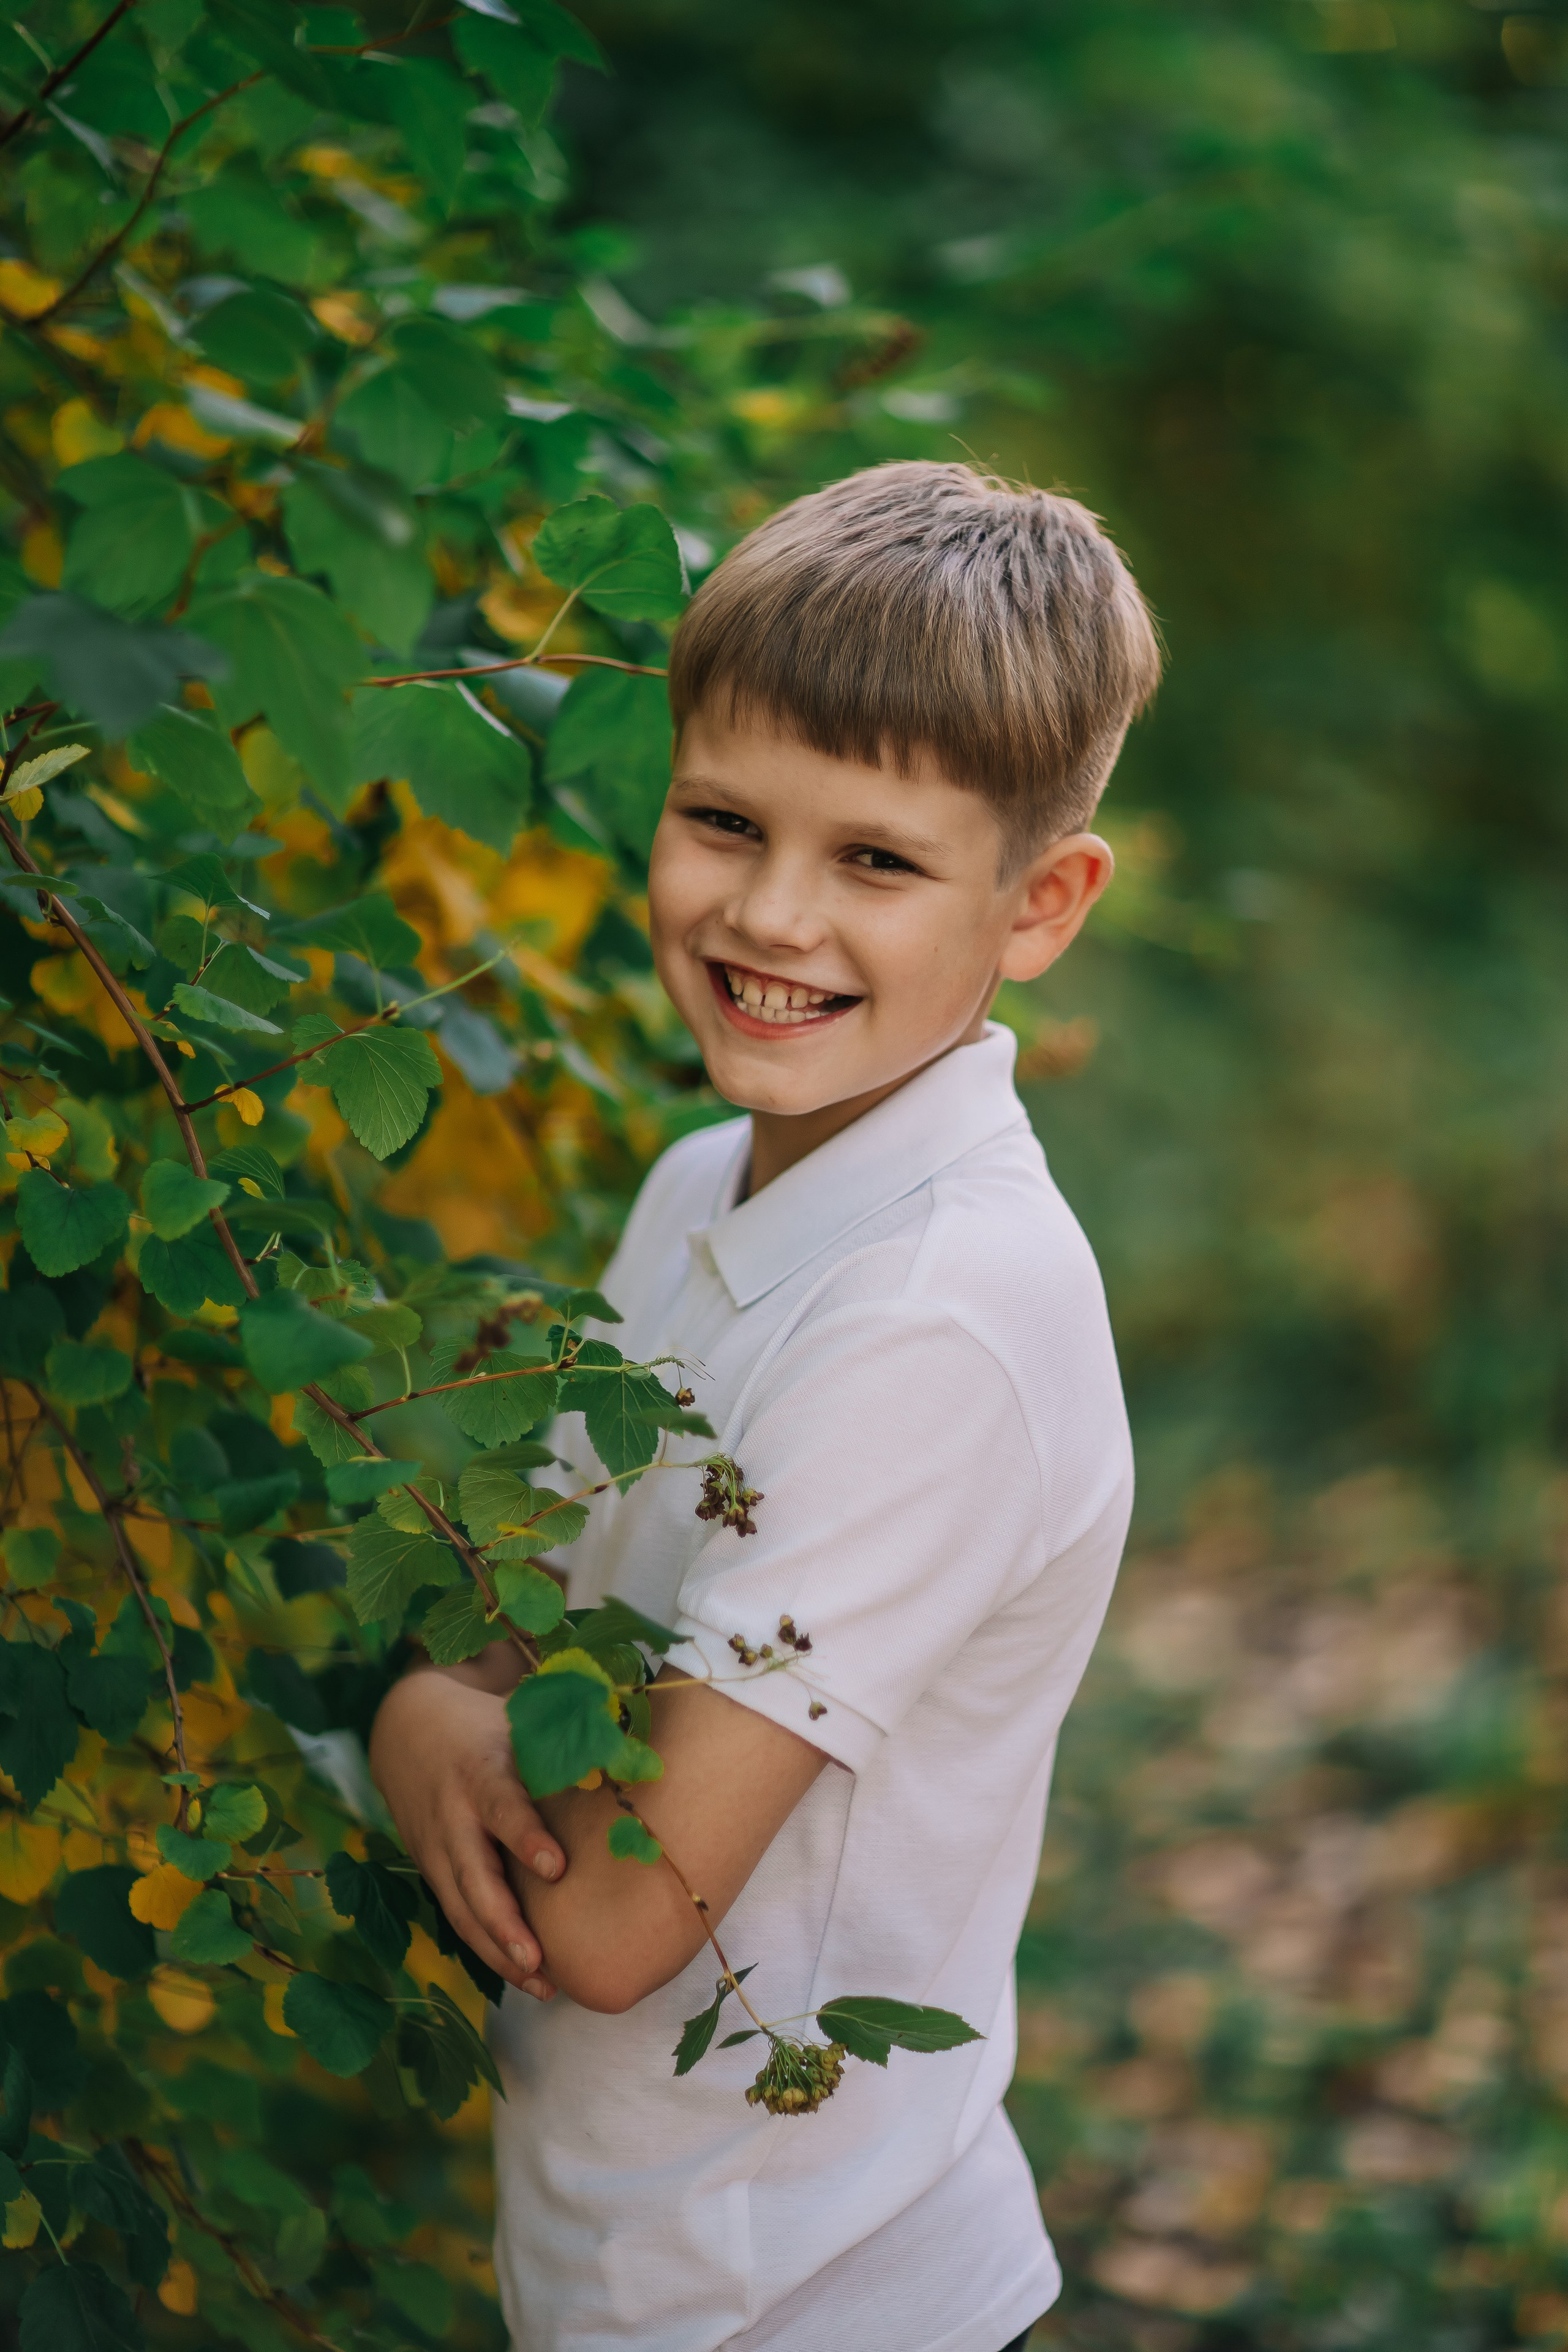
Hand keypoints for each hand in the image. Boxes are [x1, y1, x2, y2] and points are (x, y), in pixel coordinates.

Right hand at [368, 1661, 564, 1997]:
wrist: (405, 1730)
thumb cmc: (485, 1726)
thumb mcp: (517, 1719)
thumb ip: (564, 1738)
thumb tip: (634, 1750)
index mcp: (480, 1771)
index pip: (502, 1808)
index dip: (526, 1837)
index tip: (556, 1867)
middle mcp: (453, 1815)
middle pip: (473, 1876)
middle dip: (504, 1922)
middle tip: (538, 1960)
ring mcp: (437, 1849)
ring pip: (462, 1909)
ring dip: (498, 1952)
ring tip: (543, 1987)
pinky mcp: (431, 1872)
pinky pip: (458, 1917)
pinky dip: (489, 1950)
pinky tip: (527, 1977)